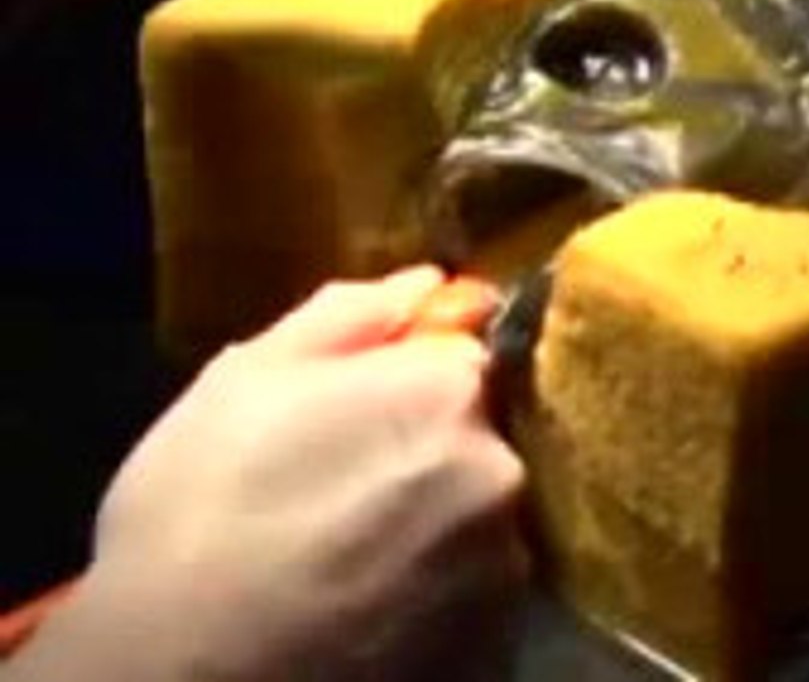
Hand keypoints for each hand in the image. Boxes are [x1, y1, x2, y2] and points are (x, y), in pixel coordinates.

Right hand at [6, 266, 527, 681]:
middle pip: (480, 440)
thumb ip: (345, 319)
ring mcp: (505, 561)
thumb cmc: (197, 516)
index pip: (466, 358)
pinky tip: (368, 606)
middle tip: (339, 495)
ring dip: (433, 528)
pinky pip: (477, 595)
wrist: (187, 677)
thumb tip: (424, 283)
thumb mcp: (242, 383)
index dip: (410, 385)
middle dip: (423, 456)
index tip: (359, 418)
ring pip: (479, 520)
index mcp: (447, 389)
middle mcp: (501, 468)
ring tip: (348, 560)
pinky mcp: (498, 638)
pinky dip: (435, 594)